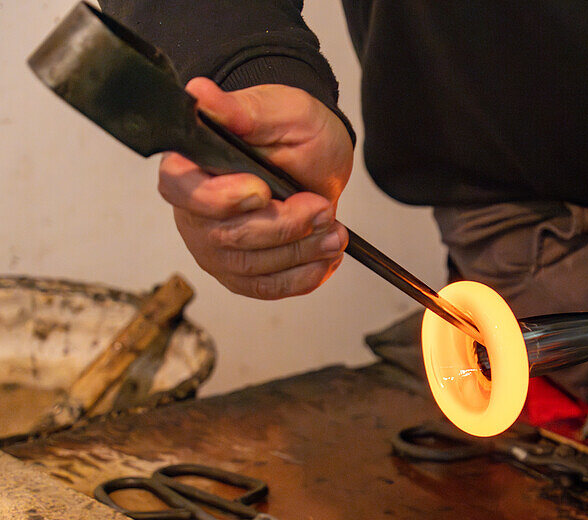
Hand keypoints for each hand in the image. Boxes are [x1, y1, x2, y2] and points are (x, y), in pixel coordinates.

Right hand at [158, 78, 354, 298]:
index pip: (183, 191)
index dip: (222, 199)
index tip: (263, 190)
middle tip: (322, 209)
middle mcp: (193, 212)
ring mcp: (215, 247)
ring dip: (301, 252)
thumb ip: (240, 109)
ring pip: (251, 267)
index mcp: (189, 167)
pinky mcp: (242, 272)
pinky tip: (325, 257)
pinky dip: (302, 277)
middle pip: (225, 237)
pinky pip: (266, 288)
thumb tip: (200, 93)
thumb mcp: (277, 109)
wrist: (316, 157)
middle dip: (283, 226)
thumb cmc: (291, 130)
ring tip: (335, 232)